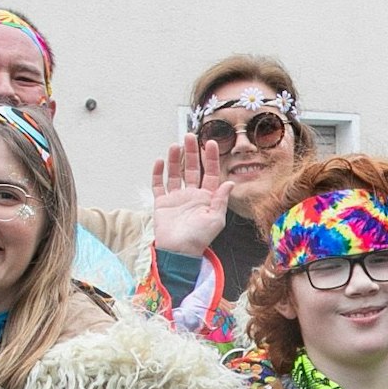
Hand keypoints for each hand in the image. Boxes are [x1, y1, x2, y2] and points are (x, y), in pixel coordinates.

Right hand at [152, 135, 234, 255]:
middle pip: (192, 169)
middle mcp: (192, 195)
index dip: (210, 158)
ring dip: (175, 159)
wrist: (179, 252)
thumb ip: (221, 200)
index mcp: (207, 198)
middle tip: (190, 136)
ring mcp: (176, 198)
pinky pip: (159, 185)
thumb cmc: (200, 239)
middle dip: (192, 152)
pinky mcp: (162, 203)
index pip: (210, 173)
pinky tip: (160, 161)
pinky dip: (158, 173)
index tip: (210, 143)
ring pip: (175, 173)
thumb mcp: (216, 219)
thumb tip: (230, 182)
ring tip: (175, 145)